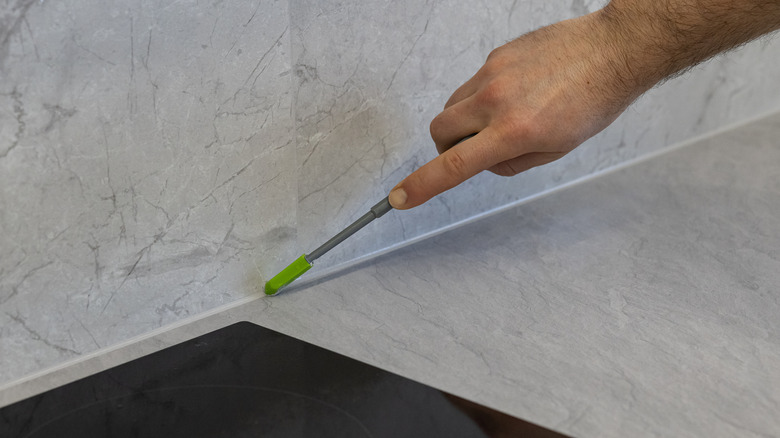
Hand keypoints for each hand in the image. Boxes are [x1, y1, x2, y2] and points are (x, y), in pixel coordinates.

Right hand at [388, 11, 645, 209]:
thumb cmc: (593, 102)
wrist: (613, 50)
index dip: (421, 185)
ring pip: (453, 105)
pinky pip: (473, 84)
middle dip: (445, 146)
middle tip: (474, 148)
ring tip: (503, 118)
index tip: (399, 197)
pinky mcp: (497, 55)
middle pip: (439, 130)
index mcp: (514, 132)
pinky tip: (517, 93)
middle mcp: (496, 101)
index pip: (453, 165)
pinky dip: (483, 98)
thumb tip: (484, 163)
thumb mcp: (556, 150)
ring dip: (464, 121)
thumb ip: (512, 164)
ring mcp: (493, 73)